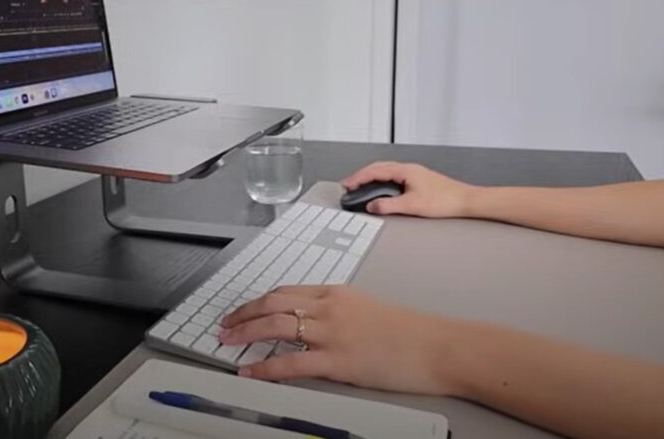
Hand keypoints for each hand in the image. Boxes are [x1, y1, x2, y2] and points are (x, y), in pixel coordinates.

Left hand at [219, 285, 455, 394]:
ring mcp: (332, 333)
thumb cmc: (410, 333)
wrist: (438, 347)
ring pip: (276, 326)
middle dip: (243, 314)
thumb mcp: (367, 309)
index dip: (258, 302)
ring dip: (245, 332)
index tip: (242, 310)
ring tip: (227, 341)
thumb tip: (314, 322)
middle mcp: (329, 307)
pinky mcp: (338, 361)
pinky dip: (265, 367)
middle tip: (225, 325)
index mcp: (336, 293)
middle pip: (273, 303)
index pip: (285, 292)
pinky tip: (250, 372)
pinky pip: (291, 363)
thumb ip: (338, 312)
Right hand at [340, 162, 475, 216]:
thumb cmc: (444, 200)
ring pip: (386, 171)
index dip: (358, 178)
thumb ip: (388, 205)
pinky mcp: (418, 180)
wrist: (465, 201)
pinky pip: (393, 176)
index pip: (374, 171)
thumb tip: (372, 206)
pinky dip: (381, 181)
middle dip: (361, 176)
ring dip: (371, 177)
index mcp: (404, 170)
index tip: (346, 185)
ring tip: (360, 187)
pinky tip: (381, 189)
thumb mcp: (412, 205)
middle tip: (349, 185)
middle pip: (378, 168)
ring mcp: (413, 173)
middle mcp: (408, 168)